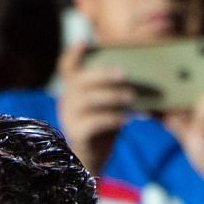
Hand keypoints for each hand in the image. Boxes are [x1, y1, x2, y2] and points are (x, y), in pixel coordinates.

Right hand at [56, 41, 134, 174]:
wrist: (92, 161)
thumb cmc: (103, 128)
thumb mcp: (106, 105)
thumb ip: (112, 89)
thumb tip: (137, 75)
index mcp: (72, 90)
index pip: (66, 67)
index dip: (73, 54)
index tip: (84, 42)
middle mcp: (66, 101)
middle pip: (79, 80)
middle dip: (102, 74)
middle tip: (125, 75)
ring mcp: (69, 118)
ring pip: (87, 100)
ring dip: (112, 96)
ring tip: (132, 97)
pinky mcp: (76, 134)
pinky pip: (94, 123)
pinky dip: (112, 118)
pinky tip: (126, 119)